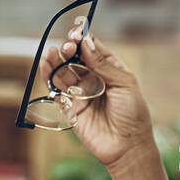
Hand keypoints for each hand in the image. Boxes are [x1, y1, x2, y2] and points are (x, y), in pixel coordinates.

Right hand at [38, 22, 154, 170]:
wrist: (128, 146)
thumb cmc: (133, 114)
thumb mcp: (124, 84)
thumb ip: (103, 64)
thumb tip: (86, 42)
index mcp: (111, 70)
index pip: (93, 49)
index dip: (83, 40)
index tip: (76, 34)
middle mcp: (94, 80)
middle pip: (76, 58)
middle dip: (69, 50)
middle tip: (66, 47)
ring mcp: (81, 93)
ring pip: (64, 72)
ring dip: (56, 61)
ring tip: (53, 53)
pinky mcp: (70, 107)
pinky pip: (57, 90)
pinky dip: (49, 77)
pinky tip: (46, 66)